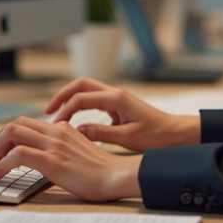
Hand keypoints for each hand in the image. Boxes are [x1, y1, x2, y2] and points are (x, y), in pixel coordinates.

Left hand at [0, 116, 141, 201]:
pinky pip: (17, 156)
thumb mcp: (78, 152)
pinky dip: (0, 165)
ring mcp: (53, 145)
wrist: (116, 176)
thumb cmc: (101, 171)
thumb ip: (61, 149)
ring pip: (11, 134)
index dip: (6, 137)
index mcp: (62, 128)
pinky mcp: (52, 161)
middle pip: (13, 125)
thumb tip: (42, 157)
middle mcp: (55, 131)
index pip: (25, 123)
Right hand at [45, 77, 200, 151]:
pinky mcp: (118, 105)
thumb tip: (76, 131)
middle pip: (81, 85)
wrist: (175, 133)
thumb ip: (100, 133)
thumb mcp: (127, 137)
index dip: (65, 110)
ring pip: (87, 90)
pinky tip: (74, 119)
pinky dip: (81, 105)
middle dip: (62, 95)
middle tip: (48, 110)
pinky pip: (94, 100)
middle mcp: (115, 93)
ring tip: (56, 114)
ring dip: (70, 99)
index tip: (55, 125)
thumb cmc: (156, 136)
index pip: (81, 98)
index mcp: (116, 98)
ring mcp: (116, 98)